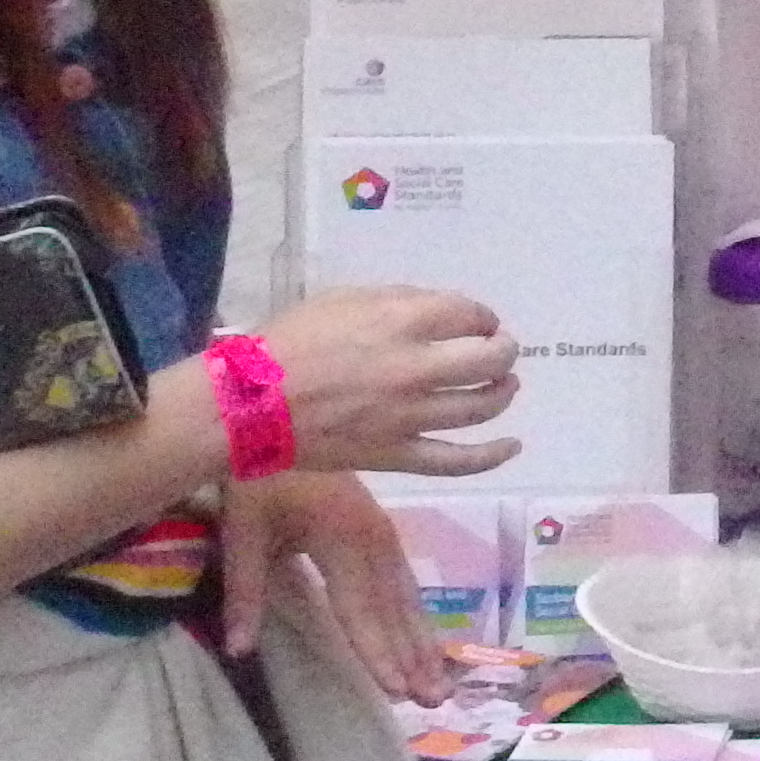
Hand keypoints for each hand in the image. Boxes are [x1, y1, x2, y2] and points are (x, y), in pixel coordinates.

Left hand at [217, 468, 444, 700]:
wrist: (281, 415)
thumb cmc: (260, 474)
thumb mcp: (244, 530)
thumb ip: (244, 592)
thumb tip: (238, 651)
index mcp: (342, 538)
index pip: (360, 609)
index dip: (377, 652)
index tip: (396, 691)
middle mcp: (374, 539)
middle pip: (394, 608)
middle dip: (414, 657)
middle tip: (435, 700)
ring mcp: (384, 532)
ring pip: (407, 596)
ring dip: (423, 640)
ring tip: (441, 682)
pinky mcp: (382, 528)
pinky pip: (406, 579)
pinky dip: (417, 613)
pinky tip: (426, 637)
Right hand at [259, 286, 523, 479]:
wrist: (246, 404)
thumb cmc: (288, 343)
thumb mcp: (343, 300)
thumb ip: (397, 301)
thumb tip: (439, 311)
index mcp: (402, 322)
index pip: (469, 315)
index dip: (482, 317)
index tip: (478, 321)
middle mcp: (416, 368)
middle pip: (488, 360)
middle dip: (503, 351)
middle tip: (501, 350)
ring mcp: (409, 417)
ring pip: (480, 407)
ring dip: (503, 393)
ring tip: (506, 385)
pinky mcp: (396, 455)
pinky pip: (456, 461)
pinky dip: (491, 455)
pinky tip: (513, 445)